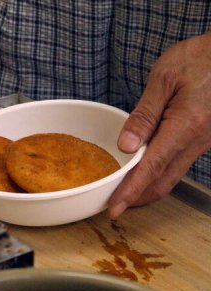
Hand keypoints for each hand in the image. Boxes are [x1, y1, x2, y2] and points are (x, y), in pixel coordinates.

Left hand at [108, 31, 210, 218]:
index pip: (151, 168)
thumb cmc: (200, 58)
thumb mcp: (164, 78)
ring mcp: (201, 142)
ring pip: (171, 177)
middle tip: (113, 205)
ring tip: (122, 192)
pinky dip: (157, 175)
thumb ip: (144, 115)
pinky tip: (142, 171)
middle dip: (136, 199)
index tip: (113, 209)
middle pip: (162, 182)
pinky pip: (177, 165)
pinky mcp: (201, 139)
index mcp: (184, 126)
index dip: (130, 192)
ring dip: (146, 189)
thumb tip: (126, 146)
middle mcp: (195, 141)